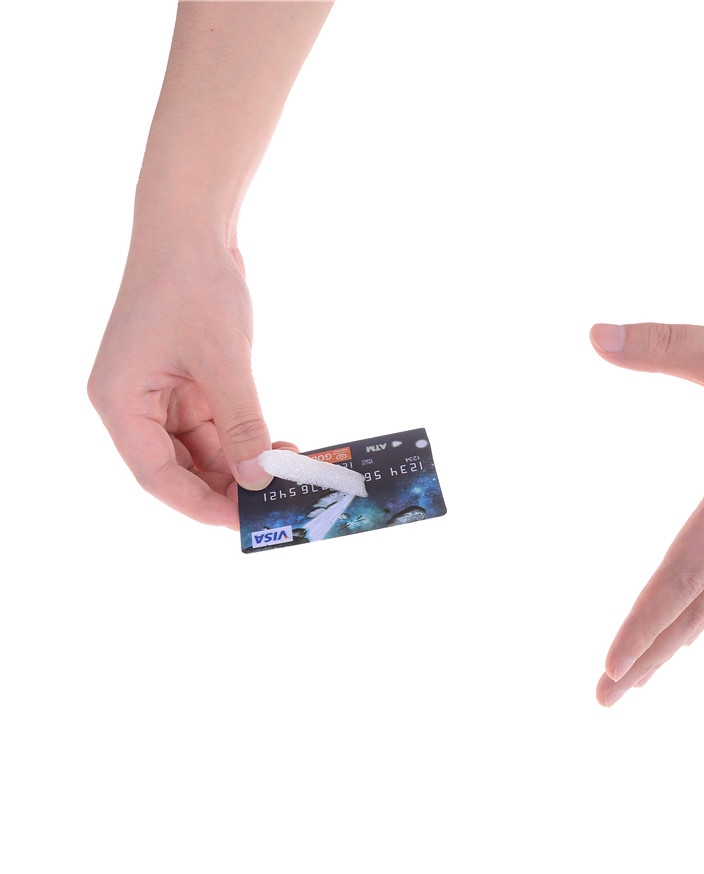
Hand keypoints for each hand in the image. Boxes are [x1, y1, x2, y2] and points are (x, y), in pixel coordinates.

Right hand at [88, 239, 291, 528]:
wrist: (192, 228)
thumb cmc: (193, 283)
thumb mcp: (221, 358)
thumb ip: (242, 422)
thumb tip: (259, 478)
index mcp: (120, 402)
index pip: (155, 475)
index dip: (199, 504)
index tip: (242, 520)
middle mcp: (134, 405)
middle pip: (179, 468)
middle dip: (227, 486)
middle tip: (274, 498)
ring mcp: (161, 395)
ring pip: (202, 451)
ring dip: (244, 462)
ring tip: (288, 468)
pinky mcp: (186, 385)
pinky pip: (216, 427)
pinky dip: (246, 438)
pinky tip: (279, 445)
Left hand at [589, 318, 703, 706]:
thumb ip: (663, 342)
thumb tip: (592, 334)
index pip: (682, 576)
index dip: (645, 623)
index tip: (612, 668)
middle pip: (695, 609)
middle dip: (648, 656)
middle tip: (603, 700)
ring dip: (675, 642)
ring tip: (638, 678)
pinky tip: (692, 625)